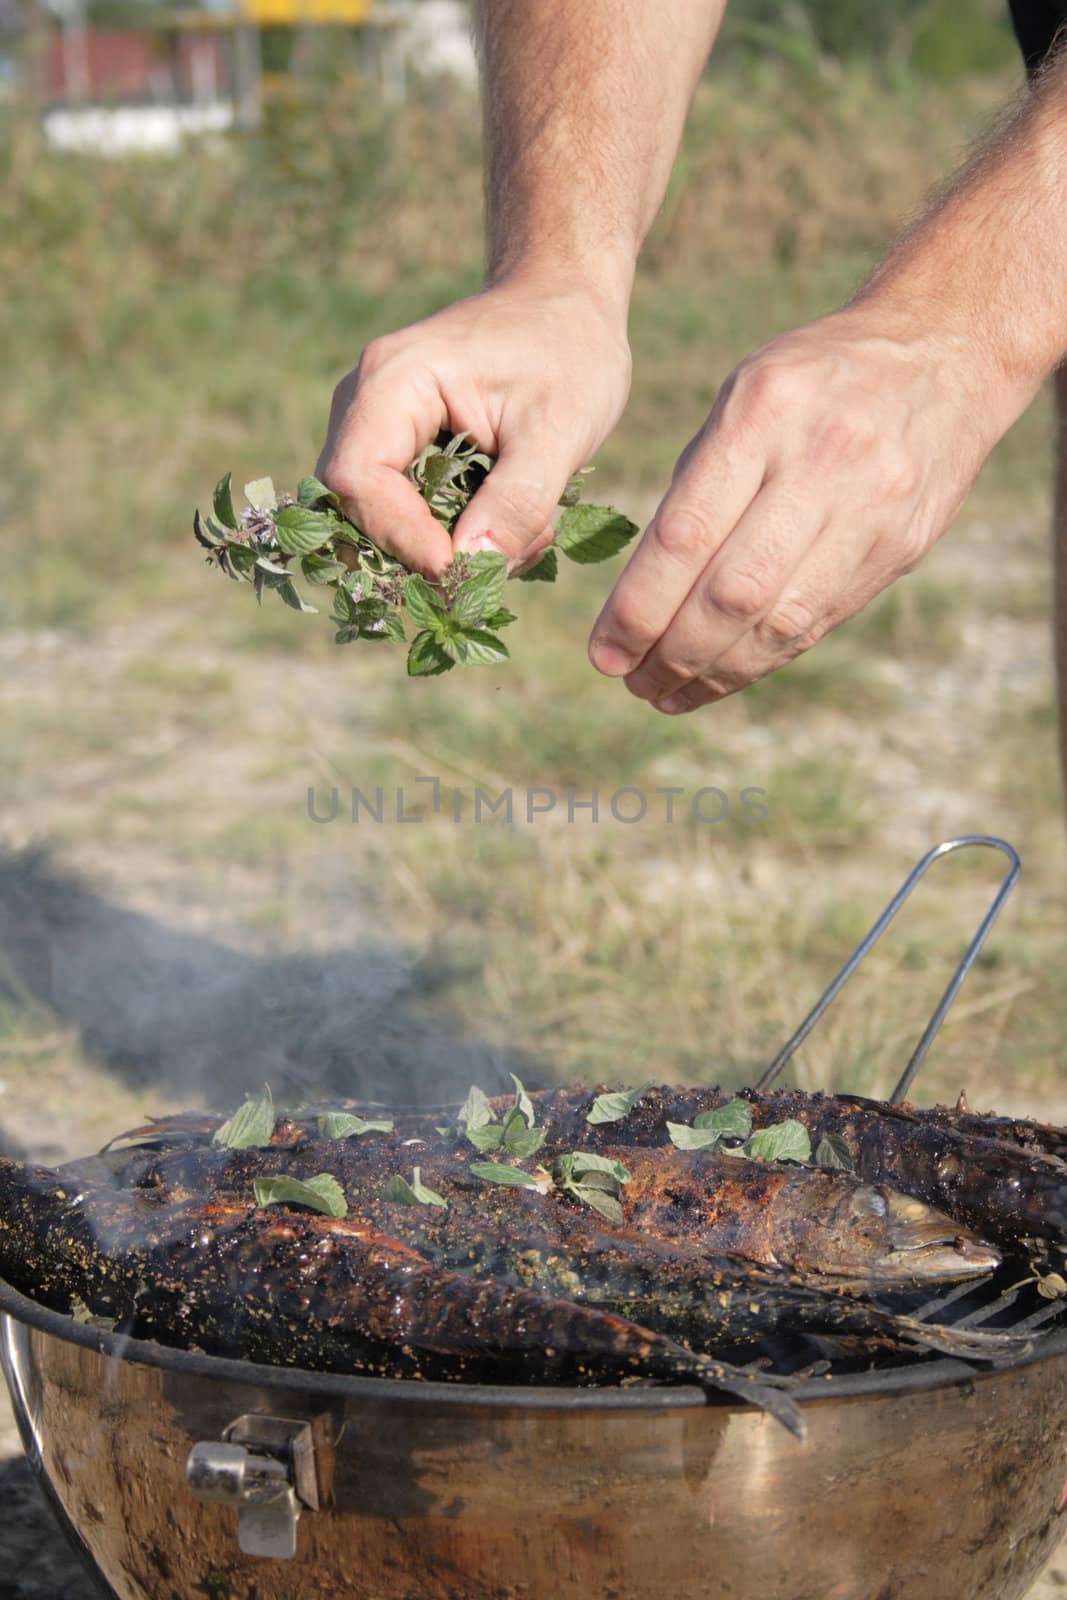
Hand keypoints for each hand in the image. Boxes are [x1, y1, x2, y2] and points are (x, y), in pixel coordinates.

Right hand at [316, 277, 632, 577]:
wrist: (566, 304)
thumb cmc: (568, 351)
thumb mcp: (559, 430)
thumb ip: (516, 501)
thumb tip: (469, 569)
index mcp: (393, 380)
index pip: (357, 479)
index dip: (399, 537)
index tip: (459, 570)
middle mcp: (366, 402)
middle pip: (354, 506)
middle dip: (423, 550)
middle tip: (500, 562)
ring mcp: (377, 426)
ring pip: (379, 519)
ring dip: (444, 549)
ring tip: (518, 539)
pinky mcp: (398, 449)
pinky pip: (403, 513)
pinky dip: (452, 537)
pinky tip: (510, 527)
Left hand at [588, 308, 1005, 712]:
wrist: (944, 354)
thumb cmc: (813, 379)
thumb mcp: (744, 394)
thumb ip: (697, 483)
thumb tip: (640, 592)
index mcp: (764, 412)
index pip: (687, 534)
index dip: (638, 608)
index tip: (602, 653)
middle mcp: (823, 462)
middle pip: (733, 592)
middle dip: (671, 651)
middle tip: (628, 680)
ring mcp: (870, 510)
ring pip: (779, 622)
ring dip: (713, 673)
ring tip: (664, 693)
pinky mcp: (898, 548)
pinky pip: (816, 622)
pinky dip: (759, 660)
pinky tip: (718, 676)